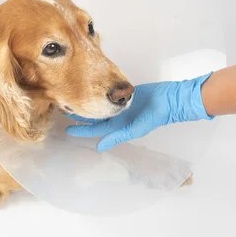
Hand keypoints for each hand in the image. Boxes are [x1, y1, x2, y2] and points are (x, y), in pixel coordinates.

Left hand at [65, 73, 214, 151]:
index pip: (94, 130)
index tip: (66, 129)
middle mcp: (117, 117)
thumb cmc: (154, 116)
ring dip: (88, 104)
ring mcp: (120, 105)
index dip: (81, 130)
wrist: (170, 99)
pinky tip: (90, 90)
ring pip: (99, 106)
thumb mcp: (134, 129)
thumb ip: (116, 137)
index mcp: (118, 126)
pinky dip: (99, 94)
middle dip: (81, 117)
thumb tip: (99, 146)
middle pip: (94, 118)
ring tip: (74, 101)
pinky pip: (108, 95)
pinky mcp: (124, 94)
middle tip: (65, 111)